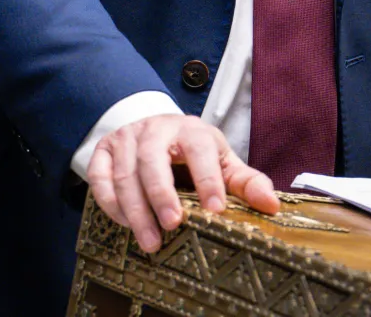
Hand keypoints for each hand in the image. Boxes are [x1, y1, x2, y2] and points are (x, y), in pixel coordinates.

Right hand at [85, 115, 279, 254]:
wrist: (154, 129)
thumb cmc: (193, 153)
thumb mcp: (221, 162)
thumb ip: (245, 182)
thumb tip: (272, 206)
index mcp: (191, 129)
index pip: (199, 148)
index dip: (208, 178)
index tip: (215, 210)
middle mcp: (156, 129)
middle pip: (152, 158)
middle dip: (161, 194)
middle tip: (171, 226)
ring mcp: (126, 138)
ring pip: (124, 172)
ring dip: (135, 209)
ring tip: (150, 241)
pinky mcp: (103, 151)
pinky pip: (99, 177)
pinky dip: (110, 202)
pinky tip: (125, 224)